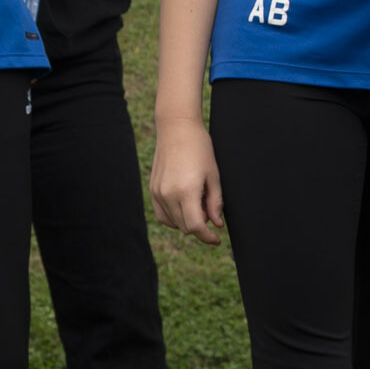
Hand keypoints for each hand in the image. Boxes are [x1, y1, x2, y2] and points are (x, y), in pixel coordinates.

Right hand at [149, 115, 223, 242]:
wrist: (177, 129)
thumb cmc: (200, 149)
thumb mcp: (214, 176)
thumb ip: (215, 202)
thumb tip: (216, 224)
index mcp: (186, 191)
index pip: (195, 226)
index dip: (207, 236)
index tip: (217, 239)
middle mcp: (168, 194)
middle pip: (184, 227)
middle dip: (200, 226)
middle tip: (211, 212)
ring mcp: (158, 193)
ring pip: (173, 222)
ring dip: (187, 221)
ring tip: (198, 204)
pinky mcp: (152, 190)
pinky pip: (162, 214)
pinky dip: (173, 217)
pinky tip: (185, 207)